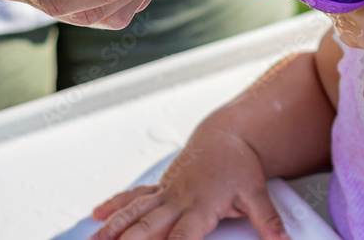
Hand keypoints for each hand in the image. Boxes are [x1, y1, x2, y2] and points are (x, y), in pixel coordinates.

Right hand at [90, 128, 288, 239]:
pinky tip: (96, 215)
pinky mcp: (160, 187)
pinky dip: (114, 205)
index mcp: (200, 207)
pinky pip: (134, 196)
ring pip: (133, 213)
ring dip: (111, 229)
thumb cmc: (240, 163)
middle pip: (146, 230)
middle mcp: (177, 201)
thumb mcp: (256, 193)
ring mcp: (166, 193)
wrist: (228, 134)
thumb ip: (268, 221)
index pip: (181, 239)